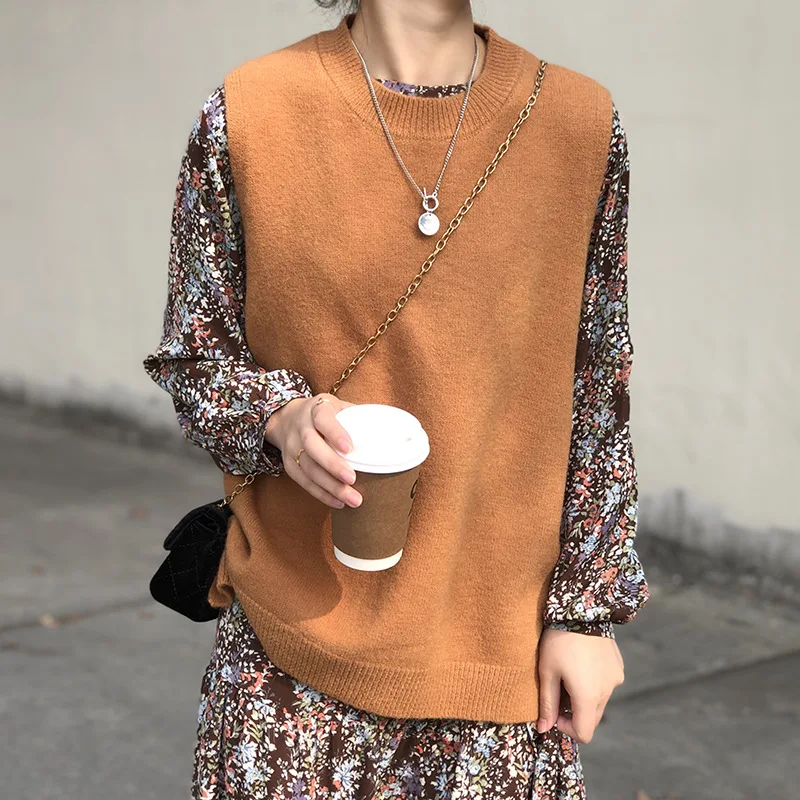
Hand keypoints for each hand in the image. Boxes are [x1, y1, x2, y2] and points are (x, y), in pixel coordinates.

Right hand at [264, 393, 362, 509]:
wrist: (288, 419)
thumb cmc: (325, 415)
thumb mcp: (340, 407)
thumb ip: (361, 418)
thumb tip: (399, 432)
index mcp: (317, 409)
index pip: (323, 419)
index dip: (335, 433)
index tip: (350, 448)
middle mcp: (301, 426)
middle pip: (312, 446)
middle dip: (332, 465)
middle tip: (352, 480)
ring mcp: (292, 446)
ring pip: (308, 468)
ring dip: (330, 486)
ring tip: (352, 499)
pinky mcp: (289, 463)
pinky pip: (303, 481)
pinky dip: (321, 494)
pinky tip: (338, 502)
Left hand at [536, 626, 624, 742]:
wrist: (581, 609)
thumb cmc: (559, 641)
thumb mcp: (547, 672)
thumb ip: (547, 704)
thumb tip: (542, 729)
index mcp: (589, 697)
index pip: (584, 734)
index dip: (566, 728)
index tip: (553, 710)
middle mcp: (607, 691)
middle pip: (591, 719)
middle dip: (574, 713)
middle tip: (558, 691)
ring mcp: (615, 678)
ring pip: (600, 701)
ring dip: (584, 697)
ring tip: (569, 673)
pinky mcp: (618, 666)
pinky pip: (606, 684)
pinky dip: (594, 683)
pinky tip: (581, 662)